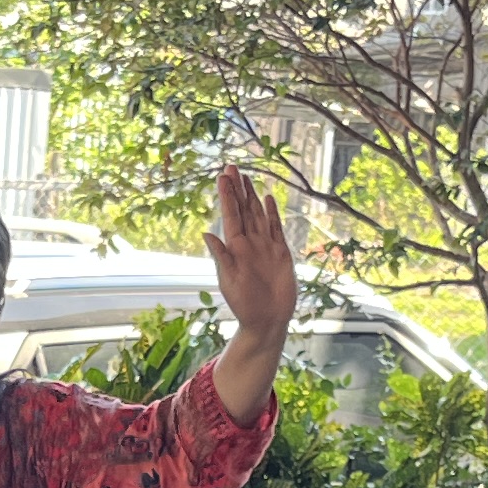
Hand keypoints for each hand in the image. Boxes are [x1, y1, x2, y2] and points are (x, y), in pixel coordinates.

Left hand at [202, 166, 296, 346]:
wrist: (267, 320)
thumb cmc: (244, 305)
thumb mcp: (230, 281)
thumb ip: (222, 257)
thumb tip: (207, 234)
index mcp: (235, 248)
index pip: (230, 216)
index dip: (226, 196)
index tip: (221, 176)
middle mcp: (249, 243)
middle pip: (243, 210)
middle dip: (236, 189)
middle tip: (230, 166)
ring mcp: (265, 246)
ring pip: (257, 215)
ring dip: (251, 196)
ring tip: (244, 177)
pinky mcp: (280, 252)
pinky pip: (275, 228)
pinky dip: (271, 213)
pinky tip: (267, 198)